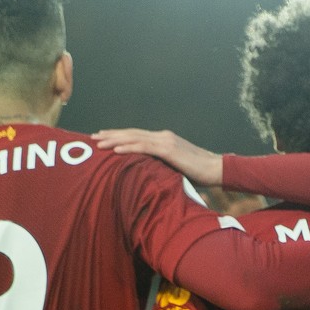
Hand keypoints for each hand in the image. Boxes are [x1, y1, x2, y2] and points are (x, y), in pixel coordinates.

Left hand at [93, 129, 223, 186]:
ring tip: (98, 143)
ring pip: (134, 138)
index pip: (136, 135)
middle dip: (111, 135)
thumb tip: (148, 176)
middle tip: (93, 137)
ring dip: (114, 140)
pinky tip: (115, 150)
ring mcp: (165, 141)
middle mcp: (162, 136)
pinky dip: (128, 148)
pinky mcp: (169, 149)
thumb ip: (161, 167)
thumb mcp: (175, 168)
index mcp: (163, 139)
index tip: (103, 138)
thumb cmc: (198, 173)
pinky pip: (144, 148)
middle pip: (131, 133)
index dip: (119, 136)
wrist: (216, 169)